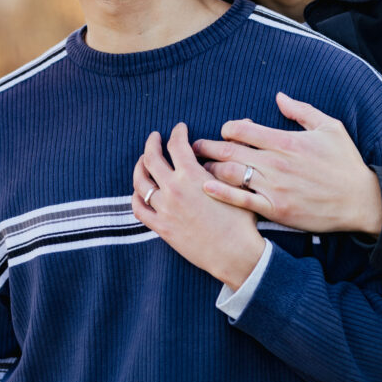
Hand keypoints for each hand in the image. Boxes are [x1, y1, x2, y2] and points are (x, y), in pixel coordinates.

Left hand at [132, 123, 265, 289]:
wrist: (235, 254)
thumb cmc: (241, 220)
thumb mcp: (239, 185)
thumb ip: (232, 158)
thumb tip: (245, 127)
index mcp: (191, 175)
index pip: (177, 144)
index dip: (177, 132)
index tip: (179, 128)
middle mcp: (173, 189)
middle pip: (152, 158)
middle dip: (152, 143)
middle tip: (154, 137)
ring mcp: (165, 209)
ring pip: (141, 182)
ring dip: (139, 167)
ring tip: (143, 161)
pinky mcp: (162, 228)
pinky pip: (139, 209)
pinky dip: (136, 197)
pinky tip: (139, 191)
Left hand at [192, 93, 381, 235]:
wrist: (361, 201)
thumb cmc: (346, 162)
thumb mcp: (330, 127)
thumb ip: (301, 111)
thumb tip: (278, 97)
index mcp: (286, 141)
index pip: (243, 129)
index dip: (228, 128)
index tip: (226, 131)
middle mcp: (277, 163)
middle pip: (230, 151)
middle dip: (208, 147)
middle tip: (195, 146)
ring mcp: (275, 188)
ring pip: (231, 175)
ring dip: (210, 169)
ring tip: (198, 168)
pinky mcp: (277, 209)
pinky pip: (242, 201)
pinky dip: (221, 193)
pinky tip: (206, 188)